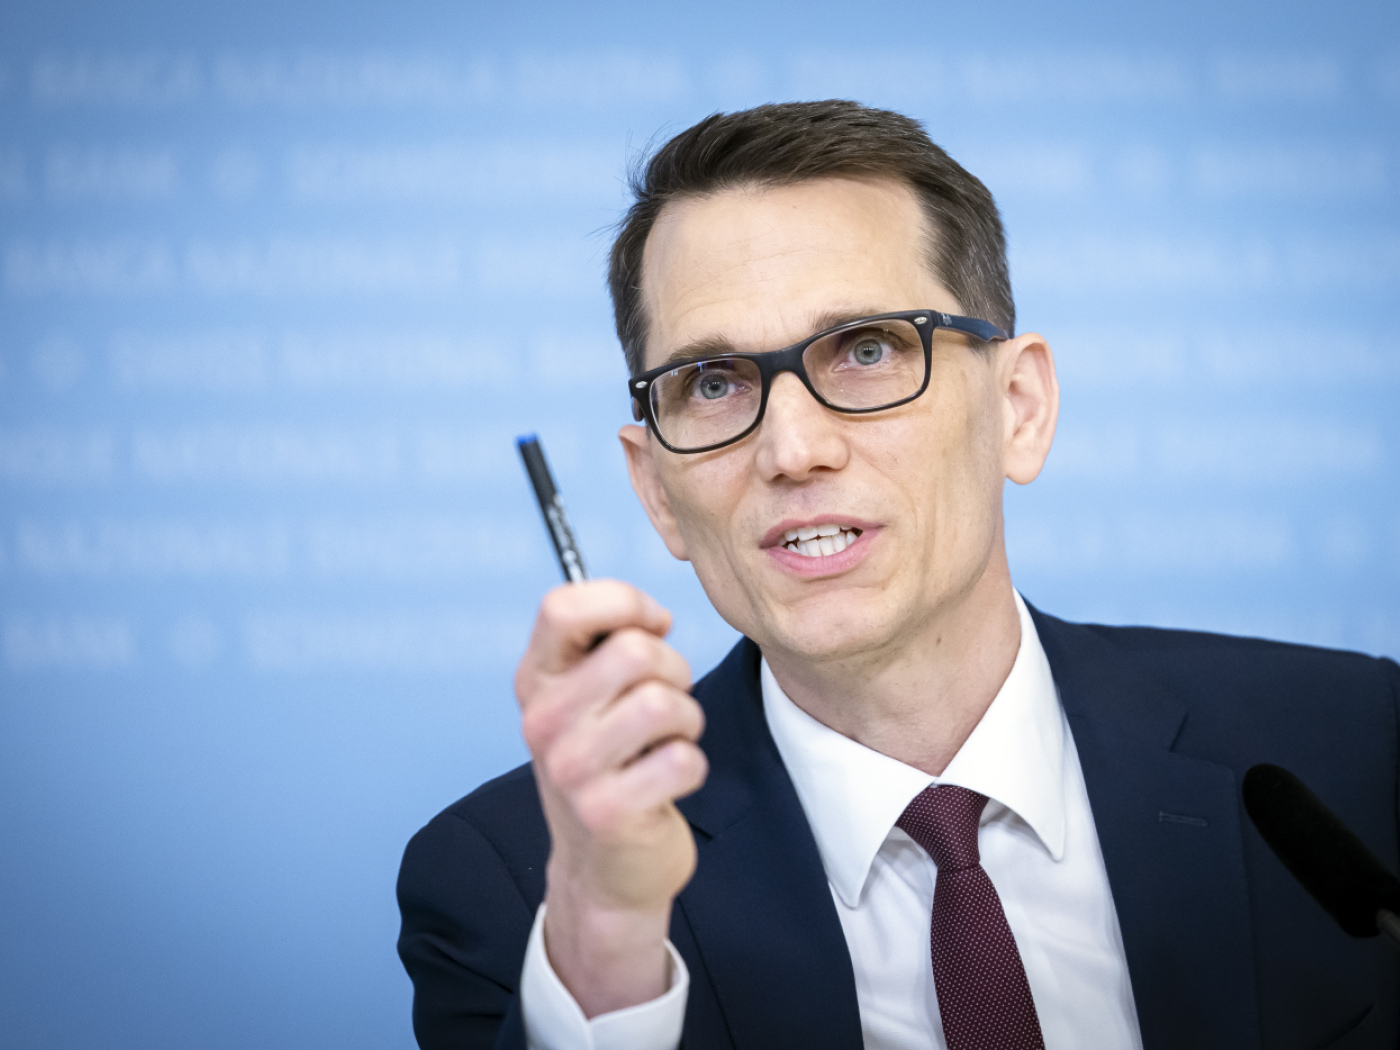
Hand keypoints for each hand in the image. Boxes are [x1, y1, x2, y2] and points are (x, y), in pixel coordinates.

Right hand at [516, 580, 707, 1016]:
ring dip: (687, 719)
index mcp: (537, 679)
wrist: (602, 868)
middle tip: (667, 701)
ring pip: (664, 704)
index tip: (651, 627)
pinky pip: (682, 760)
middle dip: (675, 669)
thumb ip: (608, 645)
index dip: (625, 603)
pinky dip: (692, 766)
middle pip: (635, 650)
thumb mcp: (588, 697)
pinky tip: (668, 781)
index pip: (562, 606)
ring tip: (668, 741)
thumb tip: (650, 616)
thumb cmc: (608, 764)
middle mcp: (543, 721)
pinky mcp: (607, 812)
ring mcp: (570, 769)